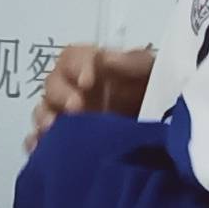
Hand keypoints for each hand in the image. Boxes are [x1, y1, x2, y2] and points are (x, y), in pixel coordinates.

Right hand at [25, 44, 158, 149]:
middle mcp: (77, 92)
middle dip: (60, 94)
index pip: (72, 57)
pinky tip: (42, 150)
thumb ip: (135, 62)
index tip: (87, 81)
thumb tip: (108, 58)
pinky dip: (37, 146)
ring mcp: (70, 120)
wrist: (171, 139)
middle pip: (52, 84)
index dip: (75, 65)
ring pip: (44, 113)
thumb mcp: (155, 73)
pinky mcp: (67, 146)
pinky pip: (42, 144)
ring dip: (45, 119)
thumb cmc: (161, 98)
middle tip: (76, 108)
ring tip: (53, 129)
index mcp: (95, 69)